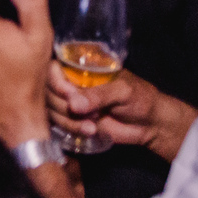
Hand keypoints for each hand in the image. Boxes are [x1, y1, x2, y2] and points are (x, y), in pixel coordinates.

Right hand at [46, 65, 197, 161]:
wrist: (150, 124)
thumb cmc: (140, 98)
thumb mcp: (123, 91)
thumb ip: (99, 95)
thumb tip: (74, 104)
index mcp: (82, 67)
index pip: (53, 67)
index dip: (56, 81)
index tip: (69, 95)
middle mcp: (71, 82)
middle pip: (47, 90)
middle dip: (63, 105)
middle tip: (86, 114)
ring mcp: (70, 102)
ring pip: (51, 109)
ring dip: (68, 120)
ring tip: (92, 124)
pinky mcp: (72, 120)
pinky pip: (58, 124)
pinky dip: (71, 129)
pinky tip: (90, 131)